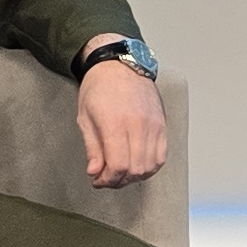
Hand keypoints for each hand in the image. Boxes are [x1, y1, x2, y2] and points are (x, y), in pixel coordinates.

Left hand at [77, 54, 167, 188]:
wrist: (119, 65)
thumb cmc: (99, 88)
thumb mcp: (85, 118)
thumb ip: (92, 148)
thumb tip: (95, 172)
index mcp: (115, 123)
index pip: (119, 165)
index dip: (108, 180)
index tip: (98, 181)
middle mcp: (138, 125)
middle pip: (136, 169)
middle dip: (120, 181)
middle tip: (107, 179)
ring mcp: (153, 125)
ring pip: (151, 165)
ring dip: (135, 176)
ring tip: (121, 172)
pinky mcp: (162, 125)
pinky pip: (161, 155)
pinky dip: (150, 166)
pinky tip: (137, 164)